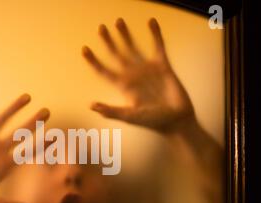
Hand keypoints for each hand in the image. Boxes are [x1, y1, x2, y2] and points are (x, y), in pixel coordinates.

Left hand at [82, 18, 195, 133]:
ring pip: (132, 47)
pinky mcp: (162, 66)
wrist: (176, 120)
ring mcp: (146, 69)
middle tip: (100, 28)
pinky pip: (158, 47)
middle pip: (116, 54)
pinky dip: (155, 34)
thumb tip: (91, 106)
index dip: (94, 61)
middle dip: (108, 41)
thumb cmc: (152, 121)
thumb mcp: (130, 116)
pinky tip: (151, 22)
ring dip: (125, 35)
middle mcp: (132, 75)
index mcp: (123, 86)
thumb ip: (111, 111)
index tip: (84, 49)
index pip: (104, 71)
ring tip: (119, 21)